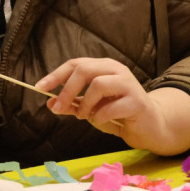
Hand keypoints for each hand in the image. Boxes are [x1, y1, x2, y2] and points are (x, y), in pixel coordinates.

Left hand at [36, 58, 189, 154]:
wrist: (150, 127)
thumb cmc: (118, 115)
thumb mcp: (90, 109)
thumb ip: (72, 105)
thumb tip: (49, 104)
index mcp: (103, 67)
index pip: (75, 64)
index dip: (56, 76)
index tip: (39, 88)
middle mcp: (116, 70)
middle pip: (84, 69)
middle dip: (67, 90)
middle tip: (57, 107)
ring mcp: (129, 84)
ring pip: (98, 85)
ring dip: (85, 104)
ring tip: (85, 116)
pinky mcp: (137, 101)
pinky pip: (110, 107)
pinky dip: (99, 116)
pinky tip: (101, 121)